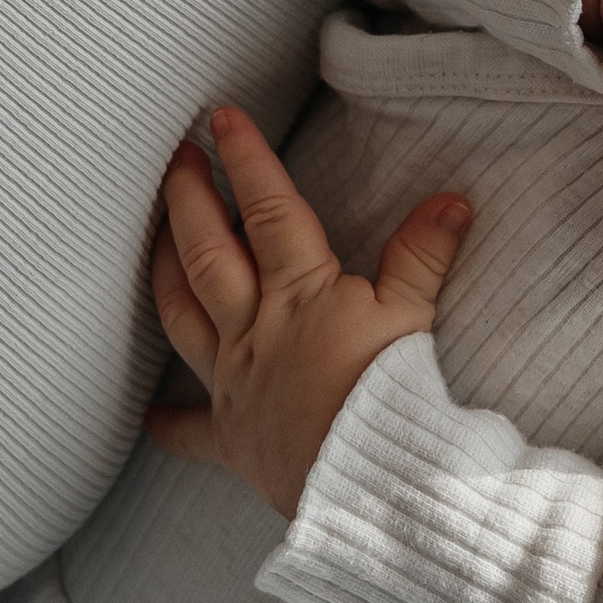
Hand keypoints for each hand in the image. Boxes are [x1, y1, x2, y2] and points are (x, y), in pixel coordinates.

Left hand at [145, 106, 470, 515]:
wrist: (369, 483)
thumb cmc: (393, 398)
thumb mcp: (415, 316)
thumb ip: (424, 253)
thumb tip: (453, 198)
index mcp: (302, 293)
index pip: (270, 210)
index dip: (246, 160)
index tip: (221, 119)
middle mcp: (257, 329)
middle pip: (209, 252)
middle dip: (189, 199)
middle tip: (175, 158)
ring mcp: (237, 381)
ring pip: (185, 316)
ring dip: (166, 271)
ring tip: (155, 238)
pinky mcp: (233, 437)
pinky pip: (191, 430)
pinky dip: (169, 420)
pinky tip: (148, 415)